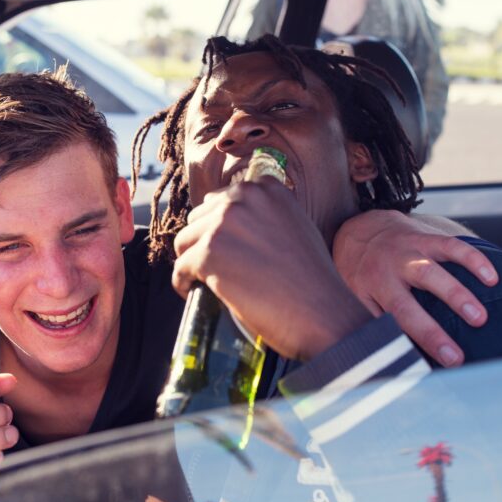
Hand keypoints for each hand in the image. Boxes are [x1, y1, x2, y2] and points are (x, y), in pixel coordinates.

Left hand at [173, 179, 371, 360]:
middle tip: (218, 269)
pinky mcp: (208, 254)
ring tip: (206, 282)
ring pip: (184, 242)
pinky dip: (182, 283)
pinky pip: (179, 268)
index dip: (220, 227)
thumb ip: (265, 216)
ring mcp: (223, 225)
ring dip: (191, 263)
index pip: (221, 200)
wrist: (322, 312)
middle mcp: (243, 198)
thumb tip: (229, 225)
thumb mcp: (296, 226)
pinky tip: (193, 292)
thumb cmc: (312, 279)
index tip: (226, 248)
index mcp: (266, 189)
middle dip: (203, 243)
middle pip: (199, 219)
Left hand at [332, 210, 498, 366]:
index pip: (388, 324)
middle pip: (407, 305)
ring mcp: (407, 253)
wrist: (359, 229)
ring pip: (432, 272)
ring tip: (480, 317)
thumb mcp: (354, 298)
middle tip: (456, 356)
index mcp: (369, 291)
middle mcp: (387, 272)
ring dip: (457, 294)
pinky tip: (492, 277)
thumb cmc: (360, 273)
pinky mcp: (426, 237)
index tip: (423, 372)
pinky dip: (473, 259)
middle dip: (432, 331)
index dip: (403, 349)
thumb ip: (370, 322)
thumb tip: (384, 360)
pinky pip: (452, 246)